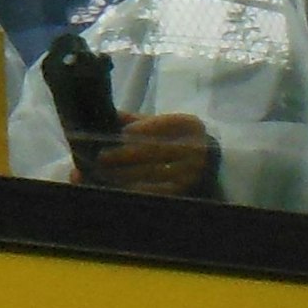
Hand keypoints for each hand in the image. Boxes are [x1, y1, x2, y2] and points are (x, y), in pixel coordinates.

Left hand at [87, 111, 216, 195]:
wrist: (204, 163)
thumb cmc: (175, 139)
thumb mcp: (163, 125)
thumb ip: (137, 120)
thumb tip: (109, 116)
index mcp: (190, 126)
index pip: (165, 124)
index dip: (144, 128)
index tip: (123, 133)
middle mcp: (195, 149)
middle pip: (156, 150)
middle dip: (126, 154)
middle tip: (103, 156)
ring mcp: (191, 172)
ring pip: (153, 172)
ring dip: (125, 173)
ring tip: (104, 172)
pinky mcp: (183, 191)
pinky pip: (156, 191)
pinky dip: (135, 188)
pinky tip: (118, 186)